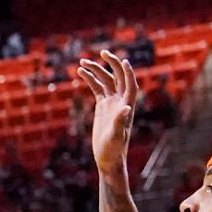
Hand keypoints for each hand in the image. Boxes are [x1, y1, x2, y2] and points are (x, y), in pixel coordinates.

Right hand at [77, 51, 138, 183]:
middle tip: (103, 52)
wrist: (108, 159)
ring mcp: (111, 103)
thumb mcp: (116, 135)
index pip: (130, 85)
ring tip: (82, 62)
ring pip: (105, 81)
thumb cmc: (114, 150)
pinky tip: (80, 71)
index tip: (123, 60)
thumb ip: (120, 121)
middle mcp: (121, 101)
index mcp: (127, 106)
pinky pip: (97, 88)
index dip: (128, 73)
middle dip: (112, 64)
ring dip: (96, 70)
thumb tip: (126, 108)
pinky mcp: (102, 107)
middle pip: (118, 77)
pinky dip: (90, 79)